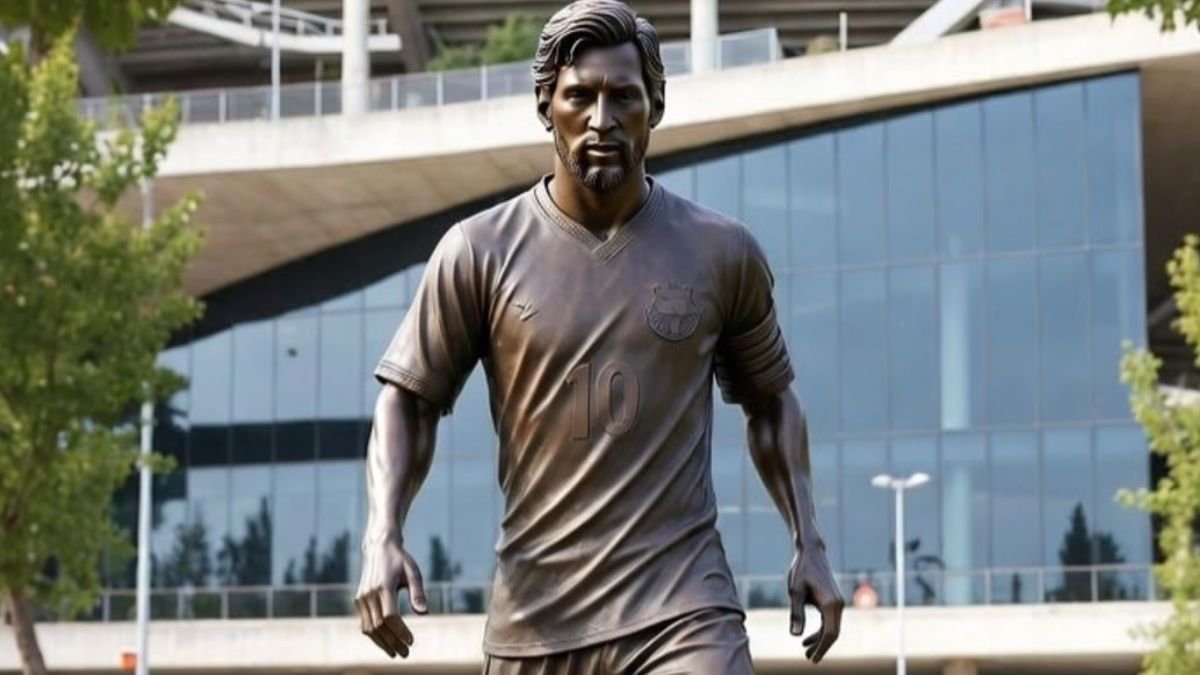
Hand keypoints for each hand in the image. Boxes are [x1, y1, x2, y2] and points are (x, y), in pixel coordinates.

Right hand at [355, 534, 427, 657]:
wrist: (379, 548)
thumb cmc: (400, 561)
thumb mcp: (413, 573)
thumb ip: (418, 593)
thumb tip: (424, 613)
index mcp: (383, 586)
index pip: (390, 616)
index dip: (400, 631)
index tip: (411, 640)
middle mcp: (369, 594)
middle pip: (380, 625)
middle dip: (393, 642)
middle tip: (405, 653)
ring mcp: (361, 598)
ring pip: (369, 628)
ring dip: (382, 643)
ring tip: (396, 652)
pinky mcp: (359, 600)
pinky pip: (364, 623)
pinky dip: (374, 635)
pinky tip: (386, 642)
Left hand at [788, 545, 843, 663]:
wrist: (810, 552)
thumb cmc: (801, 570)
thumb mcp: (795, 592)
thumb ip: (796, 613)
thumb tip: (795, 635)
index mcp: (831, 604)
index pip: (830, 634)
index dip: (822, 648)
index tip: (813, 659)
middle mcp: (838, 604)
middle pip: (833, 633)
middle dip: (822, 647)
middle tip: (810, 659)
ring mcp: (837, 602)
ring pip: (832, 628)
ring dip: (820, 640)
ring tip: (806, 651)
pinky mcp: (833, 600)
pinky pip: (829, 621)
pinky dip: (820, 630)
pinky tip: (807, 637)